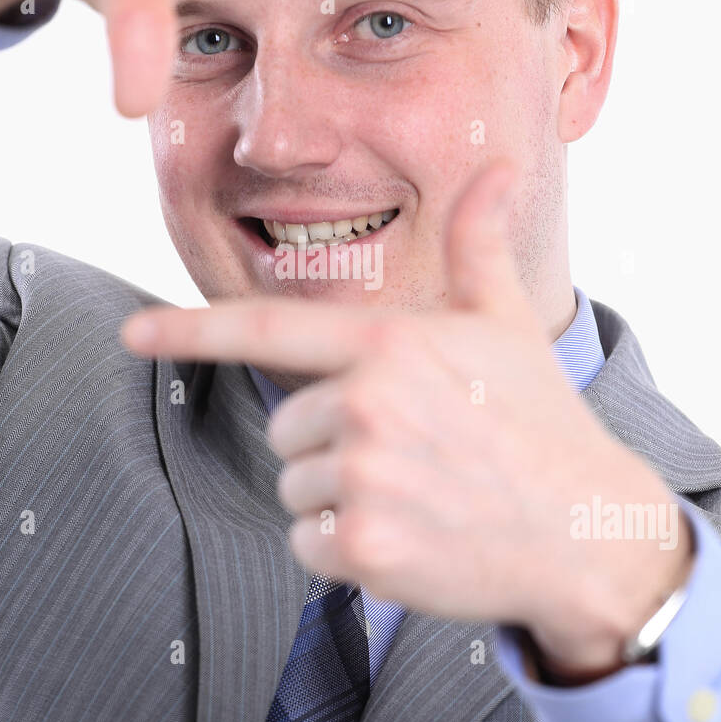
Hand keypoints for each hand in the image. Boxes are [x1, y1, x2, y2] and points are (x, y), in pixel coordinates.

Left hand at [120, 160, 691, 669]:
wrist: (588, 531)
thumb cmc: (540, 422)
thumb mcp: (506, 324)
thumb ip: (479, 244)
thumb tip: (498, 169)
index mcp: (386, 343)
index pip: (264, 332)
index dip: (189, 330)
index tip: (133, 334)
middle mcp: (366, 402)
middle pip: (285, 429)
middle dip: (330, 445)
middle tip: (410, 455)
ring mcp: (363, 477)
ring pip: (294, 490)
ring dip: (339, 500)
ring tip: (415, 495)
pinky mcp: (365, 547)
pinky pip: (308, 546)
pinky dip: (346, 552)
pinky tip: (411, 539)